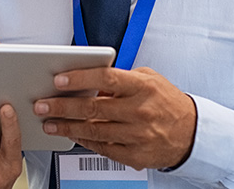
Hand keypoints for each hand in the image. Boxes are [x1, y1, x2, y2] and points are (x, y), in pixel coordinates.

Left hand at [34, 67, 195, 169]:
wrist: (191, 132)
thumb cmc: (166, 102)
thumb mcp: (148, 79)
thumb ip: (120, 79)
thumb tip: (88, 82)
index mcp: (143, 87)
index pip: (106, 79)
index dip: (80, 79)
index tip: (59, 80)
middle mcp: (140, 111)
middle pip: (93, 108)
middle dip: (62, 106)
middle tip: (42, 105)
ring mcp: (137, 135)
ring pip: (94, 131)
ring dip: (66, 127)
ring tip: (49, 123)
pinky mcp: (135, 155)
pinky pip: (102, 148)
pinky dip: (84, 141)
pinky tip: (70, 135)